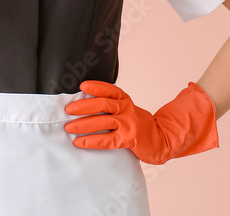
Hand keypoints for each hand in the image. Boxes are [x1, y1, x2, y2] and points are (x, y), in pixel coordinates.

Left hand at [63, 80, 218, 164]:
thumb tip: (84, 104)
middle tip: (68, 110)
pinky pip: (107, 140)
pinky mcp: (129, 139)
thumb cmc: (139, 125)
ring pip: (103, 121)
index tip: (82, 86)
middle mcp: (127, 109)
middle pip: (103, 104)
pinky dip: (92, 140)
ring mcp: (129, 124)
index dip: (96, 86)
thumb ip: (112, 107)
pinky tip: (80, 142)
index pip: (110, 89)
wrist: (161, 141)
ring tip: (68, 127)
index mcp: (126, 100)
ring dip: (83, 124)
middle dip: (83, 106)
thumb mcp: (127, 110)